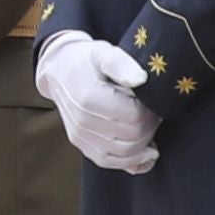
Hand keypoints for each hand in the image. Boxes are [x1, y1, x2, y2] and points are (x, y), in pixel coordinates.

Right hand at [37, 28, 157, 173]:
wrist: (59, 71)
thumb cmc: (86, 61)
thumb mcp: (103, 52)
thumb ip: (122, 63)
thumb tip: (141, 80)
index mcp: (90, 98)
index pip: (135, 117)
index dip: (151, 111)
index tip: (154, 101)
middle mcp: (83, 121)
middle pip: (133, 137)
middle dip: (150, 127)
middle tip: (155, 113)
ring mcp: (81, 136)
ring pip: (124, 154)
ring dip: (144, 145)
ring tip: (149, 128)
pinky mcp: (81, 145)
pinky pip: (110, 162)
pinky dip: (131, 162)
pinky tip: (145, 153)